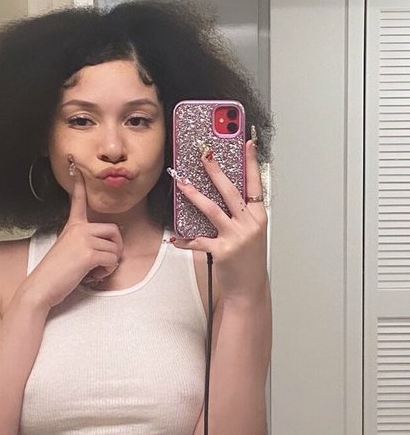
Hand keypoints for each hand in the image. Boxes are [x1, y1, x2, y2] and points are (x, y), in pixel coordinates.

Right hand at [24, 165, 122, 308]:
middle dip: (115, 248)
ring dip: (110, 264)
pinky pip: (112, 259)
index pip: (78, 201)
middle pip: (113, 230)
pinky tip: (93, 276)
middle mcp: (78, 229)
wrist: (41, 288)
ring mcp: (83, 239)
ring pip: (115, 249)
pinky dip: (107, 271)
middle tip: (104, 262)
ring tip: (94, 271)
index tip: (75, 165)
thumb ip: (85, 245)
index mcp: (72, 226)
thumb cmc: (55, 274)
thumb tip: (107, 251)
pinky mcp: (88, 253)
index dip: (79, 184)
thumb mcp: (68, 252)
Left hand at [172, 140, 267, 301]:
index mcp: (258, 217)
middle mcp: (249, 225)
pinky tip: (175, 238)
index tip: (247, 144)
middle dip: (216, 171)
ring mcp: (235, 237)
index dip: (251, 163)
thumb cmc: (249, 262)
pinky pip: (198, 240)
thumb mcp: (252, 235)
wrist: (249, 289)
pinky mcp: (221, 251)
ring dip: (194, 194)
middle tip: (205, 155)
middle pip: (230, 191)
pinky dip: (185, 239)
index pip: (256, 184)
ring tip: (182, 183)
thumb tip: (225, 196)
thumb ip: (242, 216)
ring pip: (212, 210)